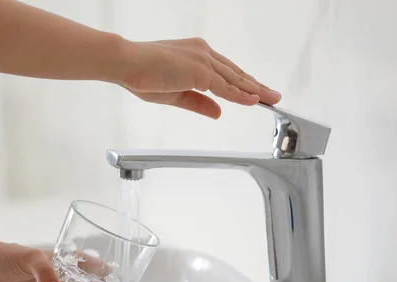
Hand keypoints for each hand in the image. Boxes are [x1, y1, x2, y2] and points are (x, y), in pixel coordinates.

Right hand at [120, 38, 281, 118]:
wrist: (126, 63)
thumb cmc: (141, 75)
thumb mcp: (174, 95)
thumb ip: (198, 102)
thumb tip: (218, 112)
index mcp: (196, 54)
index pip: (225, 71)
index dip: (241, 83)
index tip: (253, 91)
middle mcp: (203, 52)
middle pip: (235, 73)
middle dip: (255, 86)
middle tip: (272, 95)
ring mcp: (203, 60)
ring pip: (235, 79)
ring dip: (255, 90)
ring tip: (271, 98)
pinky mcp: (200, 71)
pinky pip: (226, 87)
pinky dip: (241, 95)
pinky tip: (254, 100)